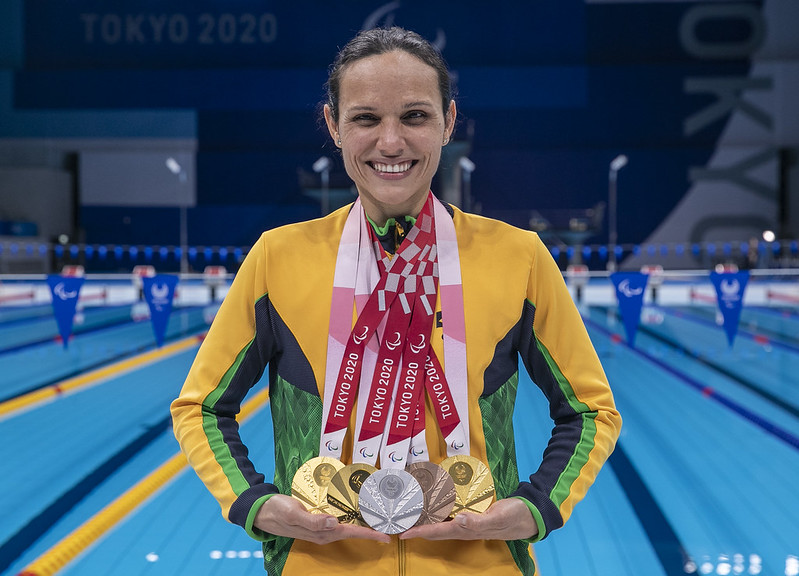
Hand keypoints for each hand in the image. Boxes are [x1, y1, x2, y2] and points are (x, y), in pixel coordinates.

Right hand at [253, 494, 390, 544]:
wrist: (263, 510)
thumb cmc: (278, 511)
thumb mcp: (294, 513)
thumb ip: (313, 520)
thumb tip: (334, 523)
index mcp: (321, 532)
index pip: (351, 532)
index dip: (369, 534)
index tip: (386, 536)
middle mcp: (324, 532)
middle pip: (353, 531)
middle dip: (371, 529)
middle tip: (389, 524)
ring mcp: (321, 527)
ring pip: (347, 526)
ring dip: (362, 523)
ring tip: (378, 517)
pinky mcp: (317, 520)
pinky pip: (338, 520)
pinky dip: (350, 516)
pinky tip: (356, 510)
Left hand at [399, 498, 537, 540]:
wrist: (528, 514)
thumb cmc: (513, 516)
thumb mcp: (499, 517)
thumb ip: (480, 521)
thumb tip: (460, 520)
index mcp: (467, 529)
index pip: (438, 531)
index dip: (420, 532)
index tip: (403, 532)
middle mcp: (464, 527)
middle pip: (435, 530)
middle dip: (417, 528)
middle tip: (399, 522)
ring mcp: (467, 522)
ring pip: (440, 523)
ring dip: (425, 520)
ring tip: (409, 514)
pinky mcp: (471, 514)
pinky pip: (450, 515)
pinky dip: (437, 511)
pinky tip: (431, 505)